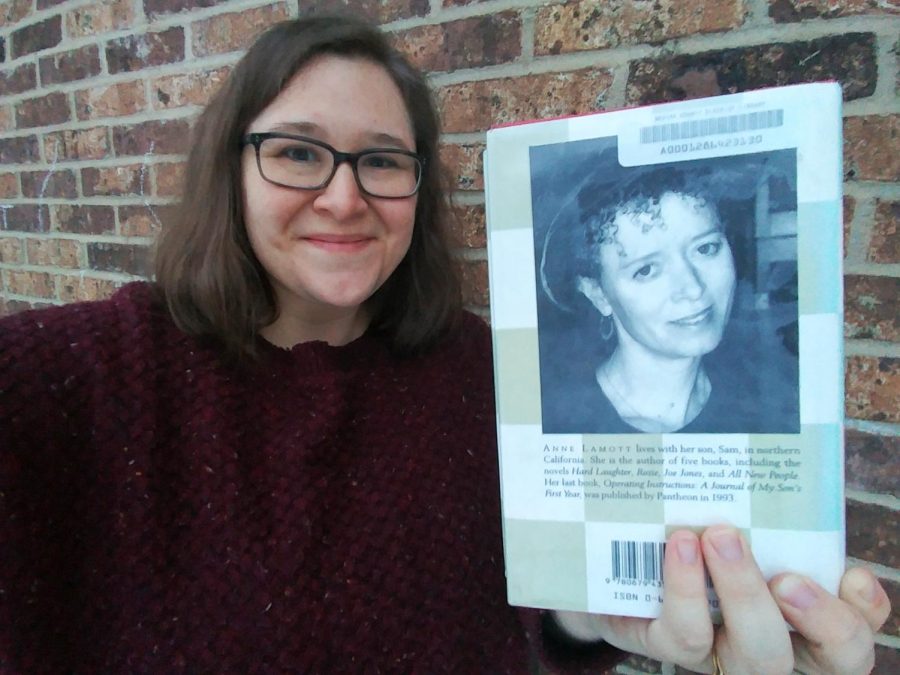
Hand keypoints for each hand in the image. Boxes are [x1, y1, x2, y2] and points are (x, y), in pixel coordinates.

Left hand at [554, 525, 890, 673]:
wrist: (616, 569)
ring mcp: (720, 652)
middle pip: (823, 656)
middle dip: (815, 616)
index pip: (852, 635)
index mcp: (799, 620)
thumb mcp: (737, 523)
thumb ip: (766, 507)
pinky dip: (685, 587)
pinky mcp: (668, 645)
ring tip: (720, 536)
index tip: (853, 574)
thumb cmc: (695, 539)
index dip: (863, 613)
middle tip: (788, 575)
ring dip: (744, 591)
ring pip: (756, 650)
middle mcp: (767, 643)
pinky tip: (680, 545)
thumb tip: (775, 438)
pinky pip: (684, 632)